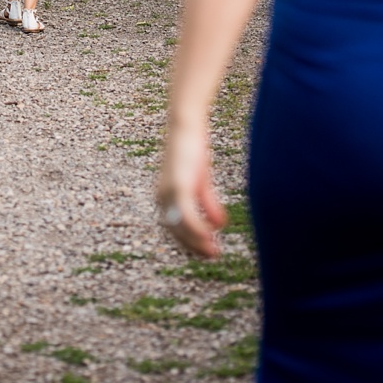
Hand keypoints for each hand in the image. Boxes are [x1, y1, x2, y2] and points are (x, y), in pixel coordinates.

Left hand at [155, 125, 226, 256]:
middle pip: (176, 230)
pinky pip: (186, 214)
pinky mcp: (177, 186)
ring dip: (197, 240)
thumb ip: (208, 203)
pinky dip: (197, 227)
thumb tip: (220, 225)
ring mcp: (168, 192)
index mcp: (165, 197)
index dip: (190, 242)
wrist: (186, 127)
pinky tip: (210, 234)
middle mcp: (162, 197)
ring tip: (214, 251)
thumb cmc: (192, 151)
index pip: (174, 228)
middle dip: (194, 246)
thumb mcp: (202, 181)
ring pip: (180, 226)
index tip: (206, 252)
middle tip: (213, 255)